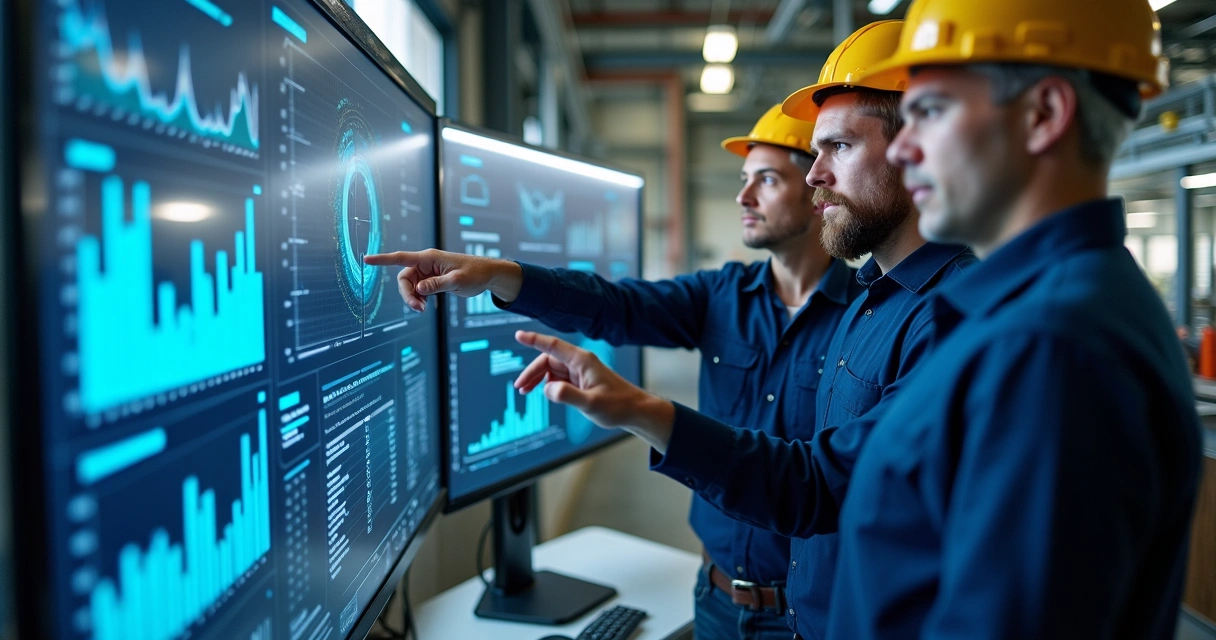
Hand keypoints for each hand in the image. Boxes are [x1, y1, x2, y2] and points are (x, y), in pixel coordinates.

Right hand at [362, 249, 522, 311]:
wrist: (487, 275)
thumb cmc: (475, 273)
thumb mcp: (457, 281)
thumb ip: (436, 285)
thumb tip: (419, 289)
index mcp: (429, 258)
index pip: (401, 257)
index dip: (383, 259)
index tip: (367, 259)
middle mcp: (426, 263)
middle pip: (404, 278)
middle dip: (407, 294)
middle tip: (418, 308)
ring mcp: (428, 272)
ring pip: (410, 286)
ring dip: (413, 298)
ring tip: (424, 309)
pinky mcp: (432, 280)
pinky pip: (418, 290)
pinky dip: (419, 299)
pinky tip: (426, 306)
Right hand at [514, 331, 674, 451]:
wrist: (635, 411)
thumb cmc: (617, 406)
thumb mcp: (591, 403)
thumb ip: (568, 395)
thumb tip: (547, 389)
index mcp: (582, 361)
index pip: (553, 346)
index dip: (534, 340)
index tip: (519, 335)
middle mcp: (579, 363)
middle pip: (548, 360)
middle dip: (532, 372)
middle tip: (520, 388)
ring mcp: (580, 372)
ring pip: (552, 370)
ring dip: (538, 379)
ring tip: (525, 392)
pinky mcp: (581, 382)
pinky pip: (559, 378)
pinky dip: (548, 384)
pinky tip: (545, 394)